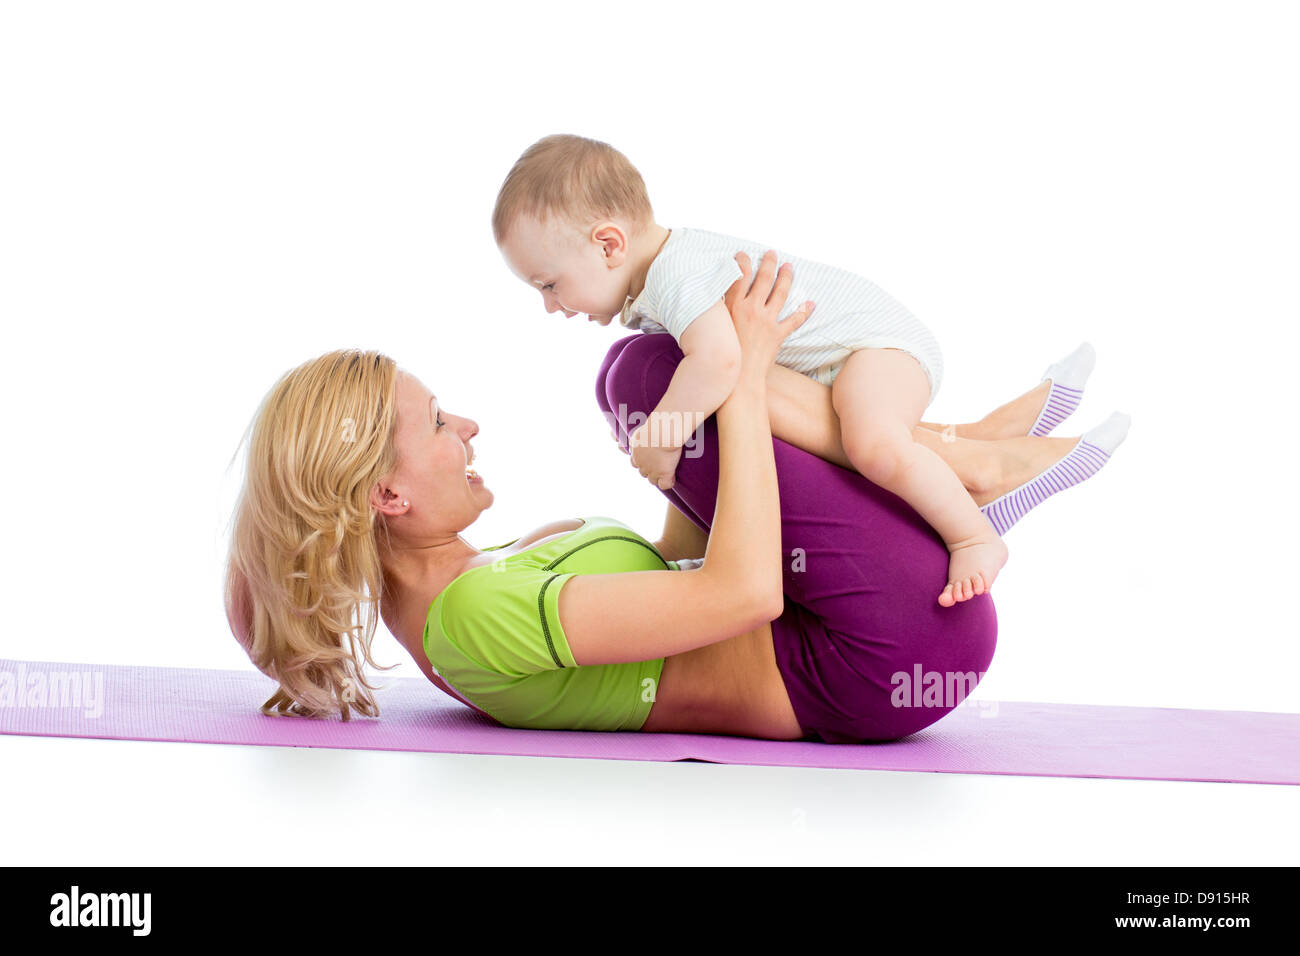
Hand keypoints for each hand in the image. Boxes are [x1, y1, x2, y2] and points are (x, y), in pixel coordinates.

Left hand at [629, 423, 684, 489]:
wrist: (663, 431)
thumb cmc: (655, 423)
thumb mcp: (643, 423)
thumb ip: (638, 426)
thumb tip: (630, 428)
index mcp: (635, 450)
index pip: (634, 462)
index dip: (643, 461)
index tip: (651, 457)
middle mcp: (641, 462)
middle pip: (642, 472)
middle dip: (650, 470)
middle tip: (661, 463)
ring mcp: (652, 469)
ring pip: (652, 480)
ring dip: (658, 477)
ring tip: (668, 471)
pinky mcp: (664, 473)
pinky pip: (664, 485)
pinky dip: (668, 483)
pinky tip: (672, 477)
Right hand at [722, 250, 814, 372]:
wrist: (737, 378)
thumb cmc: (724, 353)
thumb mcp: (718, 326)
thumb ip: (721, 309)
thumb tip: (720, 295)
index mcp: (734, 306)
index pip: (740, 275)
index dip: (743, 261)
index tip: (744, 255)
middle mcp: (751, 309)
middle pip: (763, 279)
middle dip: (769, 263)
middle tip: (772, 254)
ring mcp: (766, 321)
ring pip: (780, 293)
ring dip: (786, 277)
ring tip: (789, 267)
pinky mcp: (777, 334)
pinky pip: (794, 320)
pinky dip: (804, 312)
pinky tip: (810, 303)